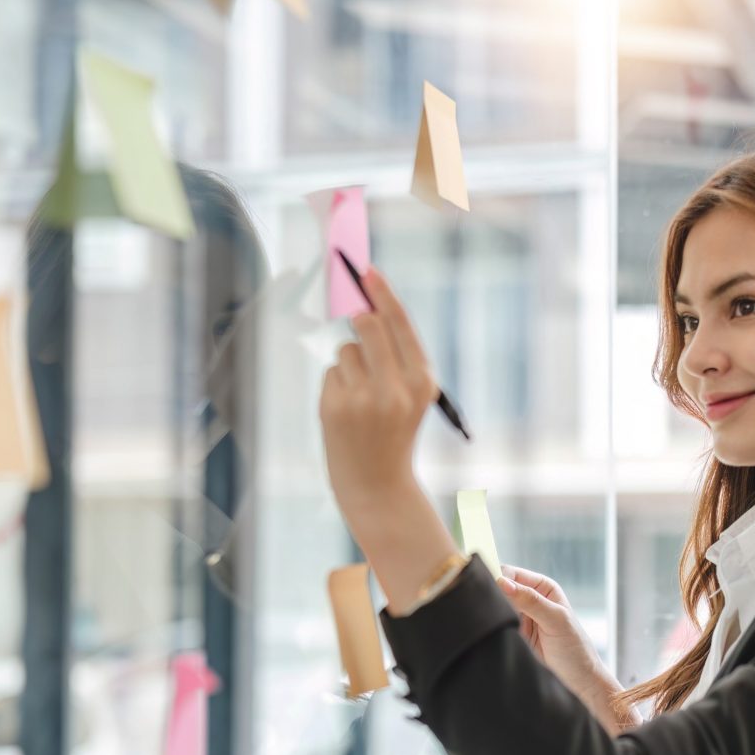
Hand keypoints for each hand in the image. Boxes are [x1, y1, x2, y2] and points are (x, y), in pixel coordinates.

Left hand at [318, 267, 436, 527]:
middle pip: (367, 326)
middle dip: (359, 318)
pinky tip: (346, 411)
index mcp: (423, 382)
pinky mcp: (336, 408)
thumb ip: (395, 356)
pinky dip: (336, 385)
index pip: (401, 325)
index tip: (367, 269)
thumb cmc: (394, 433)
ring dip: (349, 364)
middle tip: (357, 319)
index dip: (382, 293)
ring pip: (346, 350)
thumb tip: (363, 308)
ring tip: (360, 396)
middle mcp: (397, 388)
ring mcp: (365, 399)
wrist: (378, 485)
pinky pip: (331, 373)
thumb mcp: (410, 396)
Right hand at [497, 564, 638, 733]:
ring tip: (485, 620)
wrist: (579, 683)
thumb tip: (503, 583)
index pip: (513, 574)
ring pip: (496, 610)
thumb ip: (531, 600)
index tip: (489, 587)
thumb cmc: (575, 649)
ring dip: (490, 614)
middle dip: (491, 596)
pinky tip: (486, 631)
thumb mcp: (556, 620)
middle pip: (501, 590)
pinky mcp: (512, 638)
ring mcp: (519, 620)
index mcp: (543, 588)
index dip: (499, 577)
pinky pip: (495, 628)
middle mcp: (529, 601)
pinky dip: (490, 629)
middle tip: (481, 605)